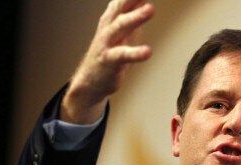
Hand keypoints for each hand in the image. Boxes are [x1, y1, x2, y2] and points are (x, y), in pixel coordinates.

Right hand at [61, 0, 153, 123]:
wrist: (90, 80)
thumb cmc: (110, 52)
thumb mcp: (124, 29)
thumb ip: (134, 12)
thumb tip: (144, 0)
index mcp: (113, 17)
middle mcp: (109, 26)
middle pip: (120, 5)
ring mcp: (107, 42)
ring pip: (120, 25)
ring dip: (135, 17)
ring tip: (150, 8)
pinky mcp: (109, 60)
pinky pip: (123, 55)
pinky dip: (135, 53)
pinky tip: (147, 52)